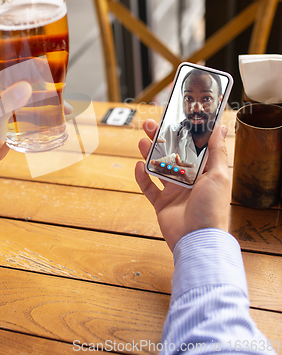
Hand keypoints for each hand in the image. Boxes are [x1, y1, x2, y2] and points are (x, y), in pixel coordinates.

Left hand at [0, 58, 72, 167]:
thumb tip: (26, 87)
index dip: (28, 54)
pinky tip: (61, 110)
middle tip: (60, 78)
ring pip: (30, 84)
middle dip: (42, 72)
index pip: (8, 54)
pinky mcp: (12, 106)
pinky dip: (45, 104)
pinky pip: (31, 100)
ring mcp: (4, 93)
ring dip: (47, 90)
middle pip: (23, 68)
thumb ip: (8, 102)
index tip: (47, 60)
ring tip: (64, 95)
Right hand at [135, 119, 230, 251]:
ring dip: (150, 154)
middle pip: (172, 154)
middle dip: (161, 139)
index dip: (181, 134)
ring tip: (142, 141)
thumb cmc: (212, 208)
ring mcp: (174, 192)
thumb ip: (217, 150)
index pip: (191, 147)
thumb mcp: (219, 175)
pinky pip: (149, 188)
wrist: (197, 239)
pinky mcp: (162, 204)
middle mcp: (189, 180)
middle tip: (150, 125)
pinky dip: (142, 178)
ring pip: (158, 168)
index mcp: (204, 172)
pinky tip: (139, 166)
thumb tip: (220, 127)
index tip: (172, 119)